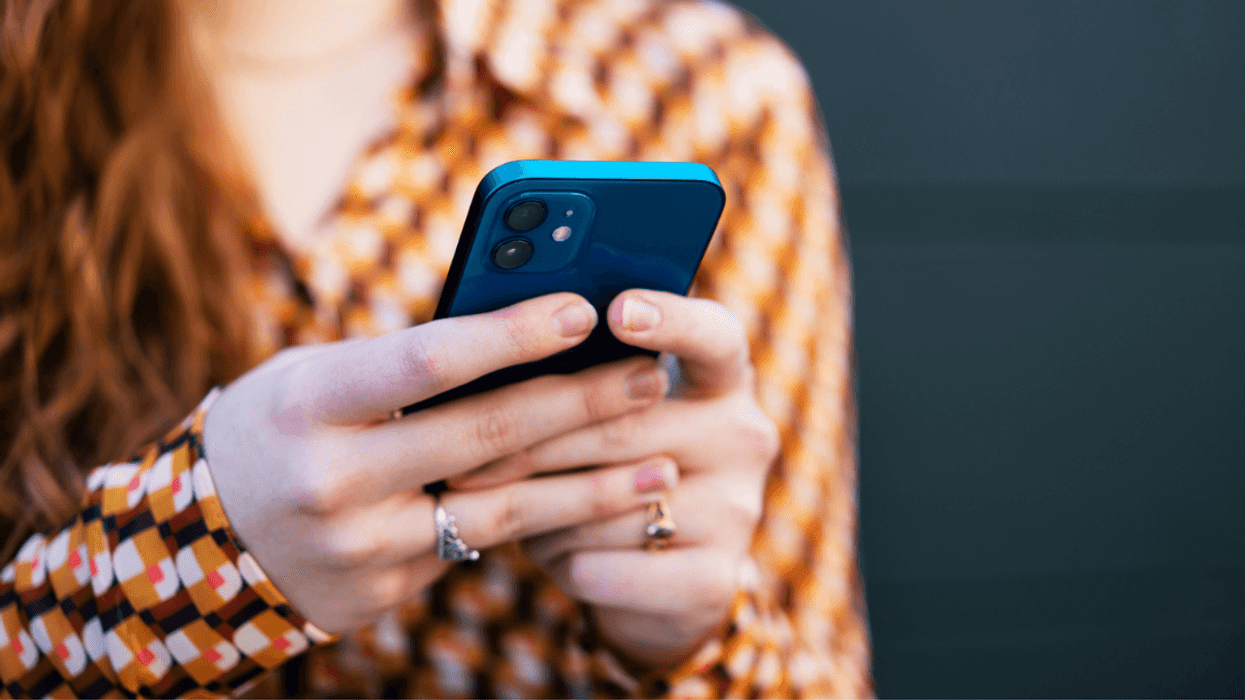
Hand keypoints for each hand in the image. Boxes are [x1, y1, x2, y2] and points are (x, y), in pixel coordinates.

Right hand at [201, 293, 675, 634]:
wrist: (196, 550)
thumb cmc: (272, 431)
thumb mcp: (311, 378)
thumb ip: (399, 364)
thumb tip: (516, 332)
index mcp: (310, 404)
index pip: (428, 362)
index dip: (512, 334)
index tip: (585, 309)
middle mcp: (335, 479)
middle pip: (484, 435)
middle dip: (579, 403)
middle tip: (649, 375)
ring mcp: (362, 546)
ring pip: (502, 508)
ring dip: (593, 486)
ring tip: (663, 464)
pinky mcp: (385, 591)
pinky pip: (477, 547)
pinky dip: (544, 522)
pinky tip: (600, 505)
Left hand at [448, 290, 779, 669]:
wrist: (657, 585)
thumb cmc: (608, 469)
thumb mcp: (606, 415)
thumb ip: (578, 378)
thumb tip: (492, 355)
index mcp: (723, 379)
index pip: (713, 335)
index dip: (669, 319)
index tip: (616, 309)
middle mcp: (743, 436)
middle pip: (626, 426)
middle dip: (533, 444)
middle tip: (460, 454)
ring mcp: (737, 510)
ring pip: (605, 504)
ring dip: (541, 511)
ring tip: (508, 509)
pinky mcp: (714, 579)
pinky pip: (605, 565)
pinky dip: (561, 562)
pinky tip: (551, 553)